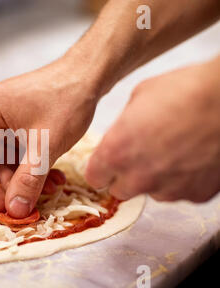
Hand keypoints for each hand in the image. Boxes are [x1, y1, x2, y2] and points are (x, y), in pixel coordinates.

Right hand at [0, 57, 100, 217]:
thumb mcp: (46, 146)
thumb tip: (15, 211)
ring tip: (51, 188)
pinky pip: (19, 150)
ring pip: (8, 159)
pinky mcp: (17, 120)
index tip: (8, 211)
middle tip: (32, 203)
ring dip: (27, 177)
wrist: (90, 74)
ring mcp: (3, 116)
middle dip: (14, 184)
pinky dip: (33, 166)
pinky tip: (52, 176)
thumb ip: (28, 180)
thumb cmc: (67, 101)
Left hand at [85, 58, 219, 202]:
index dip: (100, 168)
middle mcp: (139, 177)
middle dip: (125, 176)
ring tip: (172, 152)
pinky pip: (180, 192)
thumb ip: (122, 126)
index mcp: (116, 153)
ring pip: (151, 192)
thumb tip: (121, 135)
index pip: (94, 178)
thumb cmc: (184, 91)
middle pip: (120, 191)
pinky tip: (191, 157)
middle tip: (139, 156)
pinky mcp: (196, 194)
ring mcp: (169, 189)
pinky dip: (182, 180)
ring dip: (155, 178)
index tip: (107, 162)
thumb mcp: (138, 99)